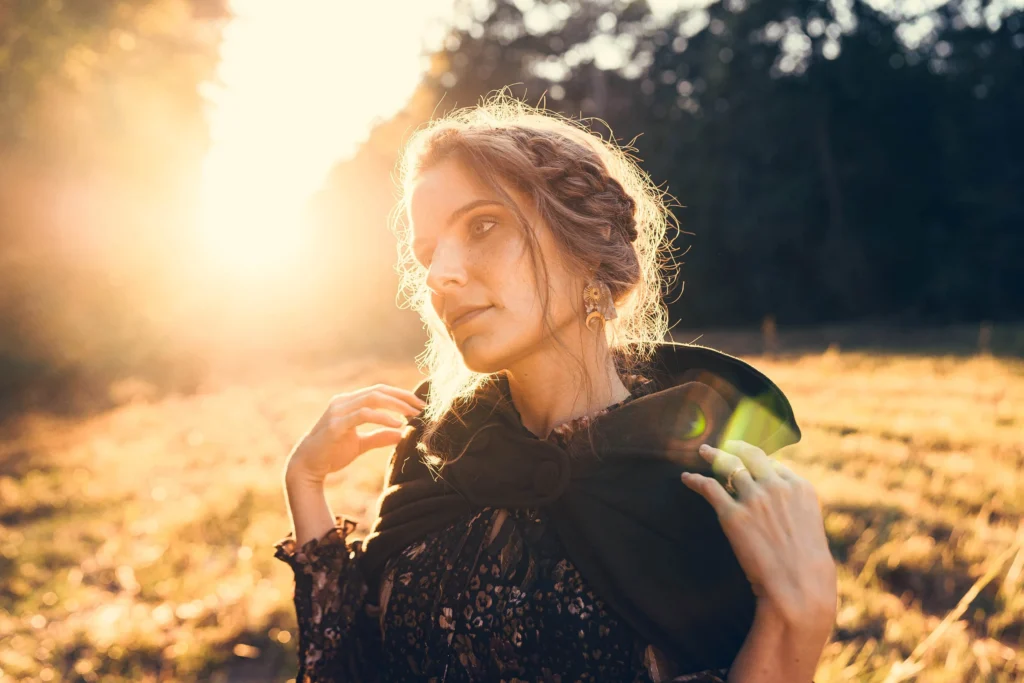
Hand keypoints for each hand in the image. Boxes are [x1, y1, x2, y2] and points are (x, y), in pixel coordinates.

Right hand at [285, 383, 426, 485]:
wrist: (307, 466)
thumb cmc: (331, 453)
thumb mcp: (360, 444)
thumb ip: (379, 437)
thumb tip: (402, 433)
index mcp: (348, 402)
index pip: (379, 391)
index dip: (400, 395)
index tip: (419, 404)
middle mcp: (343, 402)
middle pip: (378, 391)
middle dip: (402, 397)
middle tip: (422, 407)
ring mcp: (338, 411)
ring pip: (372, 399)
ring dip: (395, 405)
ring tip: (412, 415)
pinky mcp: (336, 424)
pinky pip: (363, 415)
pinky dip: (382, 417)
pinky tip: (397, 425)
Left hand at [680, 440, 837, 626]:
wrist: (798, 585)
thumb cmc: (807, 565)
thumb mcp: (810, 526)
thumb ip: (794, 508)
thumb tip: (781, 506)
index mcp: (800, 487)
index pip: (774, 464)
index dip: (759, 461)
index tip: (750, 459)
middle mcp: (776, 486)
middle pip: (751, 457)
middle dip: (737, 447)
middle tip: (726, 444)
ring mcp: (753, 498)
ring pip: (728, 466)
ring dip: (714, 456)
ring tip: (704, 451)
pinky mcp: (732, 514)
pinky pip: (708, 488)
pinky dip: (695, 480)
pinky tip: (686, 477)